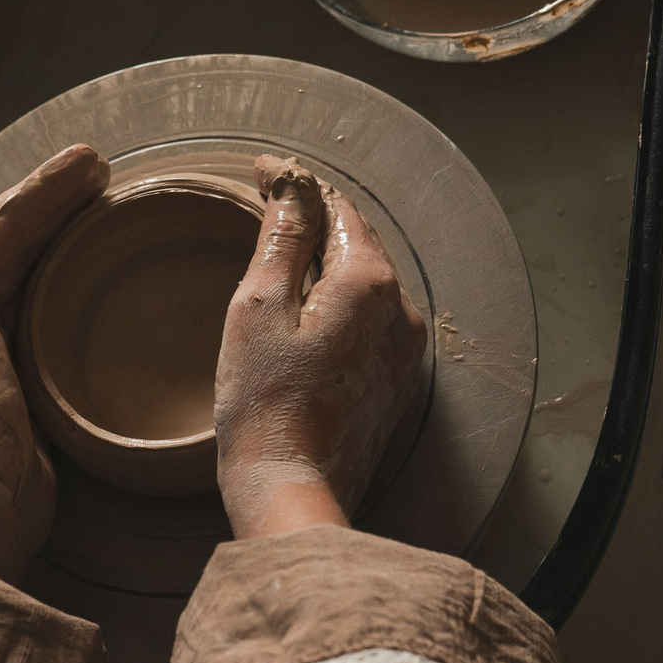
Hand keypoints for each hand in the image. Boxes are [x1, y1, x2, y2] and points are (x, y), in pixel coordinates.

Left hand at [0, 145, 109, 580]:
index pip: (0, 226)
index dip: (42, 190)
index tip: (88, 162)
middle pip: (23, 244)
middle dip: (61, 203)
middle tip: (108, 170)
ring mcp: (4, 351)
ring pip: (40, 274)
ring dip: (70, 237)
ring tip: (110, 208)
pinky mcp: (34, 382)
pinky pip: (57, 314)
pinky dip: (77, 285)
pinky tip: (101, 280)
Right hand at [213, 156, 427, 539]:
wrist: (293, 490)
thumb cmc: (264, 403)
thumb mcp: (258, 307)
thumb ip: (280, 238)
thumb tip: (289, 185)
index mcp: (368, 281)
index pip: (337, 207)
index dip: (297, 186)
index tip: (261, 172)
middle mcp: (400, 309)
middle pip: (358, 241)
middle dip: (316, 219)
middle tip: (269, 202)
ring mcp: (404, 350)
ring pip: (366, 281)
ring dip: (329, 261)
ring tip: (284, 255)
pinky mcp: (395, 381)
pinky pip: (370, 320)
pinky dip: (340, 301)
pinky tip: (306, 312)